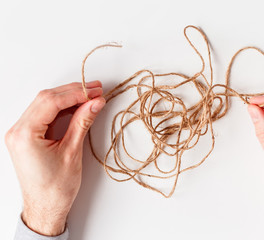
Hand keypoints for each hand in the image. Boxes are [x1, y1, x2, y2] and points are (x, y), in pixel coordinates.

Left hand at [5, 81, 104, 235]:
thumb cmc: (55, 188)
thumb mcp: (72, 152)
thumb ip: (83, 122)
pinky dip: (62, 108)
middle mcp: (18, 130)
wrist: (45, 207)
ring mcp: (21, 132)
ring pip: (45, 104)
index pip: (51, 102)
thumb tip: (95, 102)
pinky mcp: (28, 136)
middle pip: (46, 99)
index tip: (95, 91)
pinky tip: (77, 106)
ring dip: (68, 98)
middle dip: (73, 92)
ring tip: (90, 95)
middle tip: (96, 89)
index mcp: (25, 135)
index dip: (76, 93)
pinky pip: (45, 114)